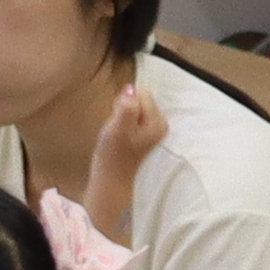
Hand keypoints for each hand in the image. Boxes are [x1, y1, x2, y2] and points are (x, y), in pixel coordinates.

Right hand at [86, 84, 168, 246]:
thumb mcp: (118, 128)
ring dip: (120, 116)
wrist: (109, 181)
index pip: (140, 93)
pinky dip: (121, 123)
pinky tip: (118, 137)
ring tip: (116, 134)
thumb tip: (130, 88)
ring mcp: (151, 129)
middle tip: (116, 128)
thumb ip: (126, 108)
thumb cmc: (113, 156)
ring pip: (132, 107)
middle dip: (123, 109)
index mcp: (158, 121)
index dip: (124, 103)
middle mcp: (159, 123)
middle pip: (138, 99)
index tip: (117, 119)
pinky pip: (130, 117)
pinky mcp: (142, 134)